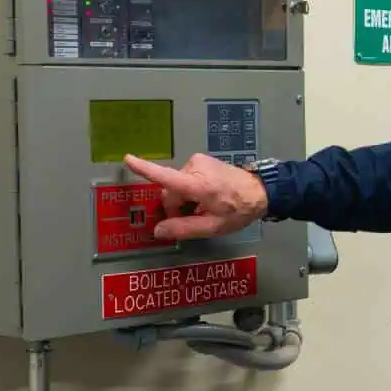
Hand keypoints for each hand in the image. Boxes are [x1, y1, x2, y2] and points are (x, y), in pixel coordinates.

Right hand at [123, 153, 268, 239]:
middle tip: (194, 219)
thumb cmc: (239, 210)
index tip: (127, 159)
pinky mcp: (203, 161)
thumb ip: (184, 229)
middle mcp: (195, 167)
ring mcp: (199, 161)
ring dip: (184, 199)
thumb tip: (158, 230)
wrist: (262, 191)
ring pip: (178, 185)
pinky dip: (191, 190)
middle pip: (171, 190)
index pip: (166, 176)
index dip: (145, 169)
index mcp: (198, 184)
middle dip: (176, 206)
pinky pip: (187, 178)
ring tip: (204, 209)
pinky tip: (205, 199)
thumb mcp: (213, 226)